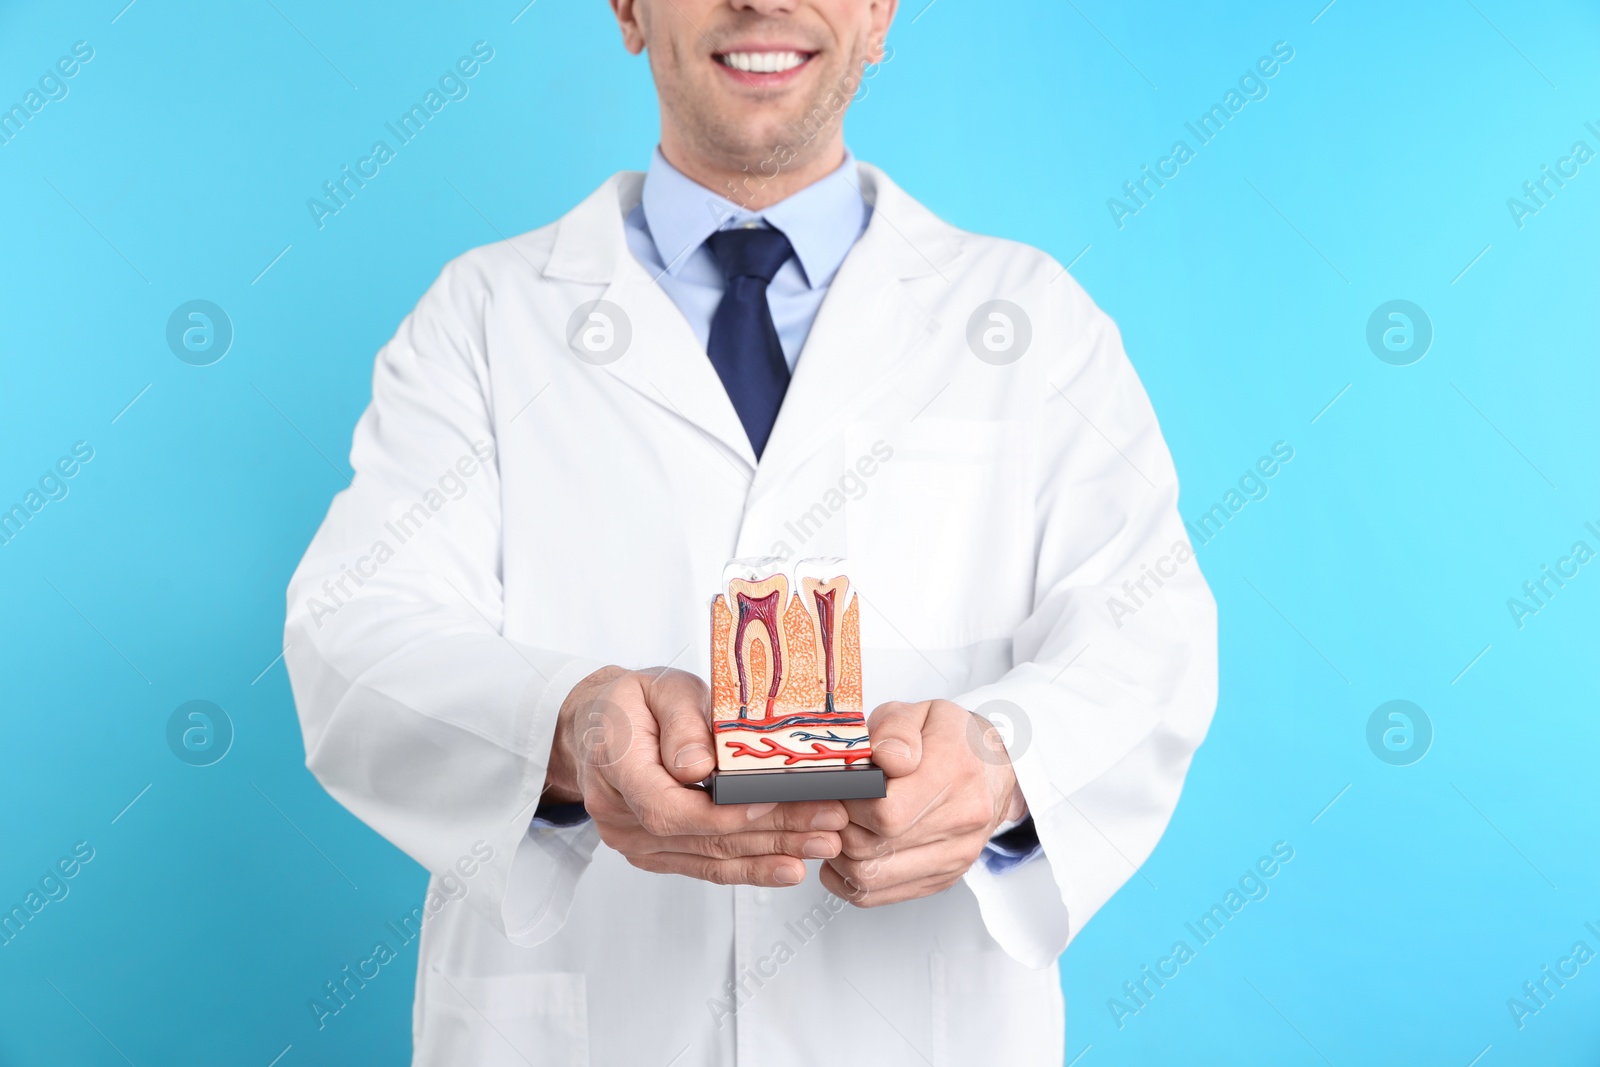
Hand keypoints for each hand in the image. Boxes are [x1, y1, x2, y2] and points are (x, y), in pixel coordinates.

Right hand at [543, 666, 846, 886]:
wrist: (598, 726)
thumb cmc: (635, 703)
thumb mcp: (661, 689)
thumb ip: (682, 722)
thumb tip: (697, 766)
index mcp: (615, 763)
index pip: (668, 806)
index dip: (723, 813)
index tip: (770, 804)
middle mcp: (618, 811)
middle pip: (699, 835)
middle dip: (768, 833)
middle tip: (825, 825)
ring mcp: (631, 839)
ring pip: (707, 856)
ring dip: (769, 853)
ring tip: (821, 843)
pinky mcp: (652, 852)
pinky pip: (702, 866)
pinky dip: (748, 867)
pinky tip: (787, 866)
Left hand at [822, 699, 1025, 906]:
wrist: (993, 768)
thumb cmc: (951, 739)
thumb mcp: (921, 712)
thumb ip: (896, 729)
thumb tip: (885, 760)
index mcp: (955, 771)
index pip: (886, 812)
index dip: (849, 803)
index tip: (841, 788)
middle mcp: (962, 821)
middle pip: (872, 848)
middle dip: (838, 828)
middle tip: (834, 806)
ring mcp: (954, 857)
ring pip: (870, 880)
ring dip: (839, 856)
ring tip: (840, 826)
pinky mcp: (942, 879)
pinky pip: (878, 896)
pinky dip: (849, 878)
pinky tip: (849, 852)